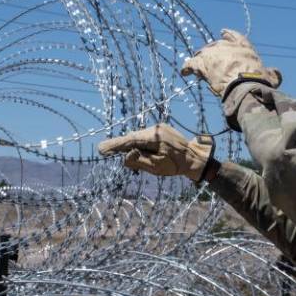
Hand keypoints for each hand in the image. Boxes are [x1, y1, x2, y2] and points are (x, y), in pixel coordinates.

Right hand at [97, 124, 214, 181]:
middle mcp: (156, 129)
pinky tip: (135, 151)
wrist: (194, 158)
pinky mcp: (161, 130)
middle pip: (132, 138)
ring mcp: (159, 128)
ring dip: (130, 145)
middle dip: (119, 145)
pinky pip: (145, 137)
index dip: (115, 145)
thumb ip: (140, 161)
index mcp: (155, 138)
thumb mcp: (156, 167)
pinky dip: (138, 143)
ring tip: (119, 153)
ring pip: (138, 137)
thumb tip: (125, 155)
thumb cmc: (176, 166)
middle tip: (102, 149)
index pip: (130, 141)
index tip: (101, 148)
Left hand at [180, 29, 281, 98]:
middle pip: (215, 45)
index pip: (235, 36)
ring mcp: (213, 53)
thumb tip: (277, 73)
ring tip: (195, 65)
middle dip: (212, 51)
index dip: (228, 34)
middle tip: (208, 58)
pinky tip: (184, 71)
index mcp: (244, 47)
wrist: (245, 84)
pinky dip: (187, 67)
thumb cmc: (259, 81)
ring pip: (202, 53)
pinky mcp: (202, 63)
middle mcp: (228, 46)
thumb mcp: (271, 77)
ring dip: (199, 58)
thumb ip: (273, 74)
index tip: (222, 32)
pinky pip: (191, 63)